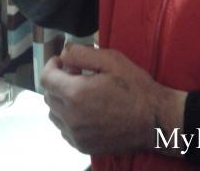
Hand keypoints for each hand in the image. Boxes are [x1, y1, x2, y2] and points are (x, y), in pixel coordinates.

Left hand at [40, 44, 186, 155]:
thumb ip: (81, 53)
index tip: (62, 60)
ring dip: (61, 99)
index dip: (51, 65)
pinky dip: (68, 117)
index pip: (46, 78)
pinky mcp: (82, 146)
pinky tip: (86, 109)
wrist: (153, 119)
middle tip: (77, 73)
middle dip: (58, 81)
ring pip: (54, 113)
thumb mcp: (111, 59)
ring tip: (82, 91)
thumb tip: (63, 54)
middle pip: (48, 95)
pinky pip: (64, 129)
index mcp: (76, 93)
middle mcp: (71, 117)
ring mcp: (76, 135)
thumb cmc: (134, 86)